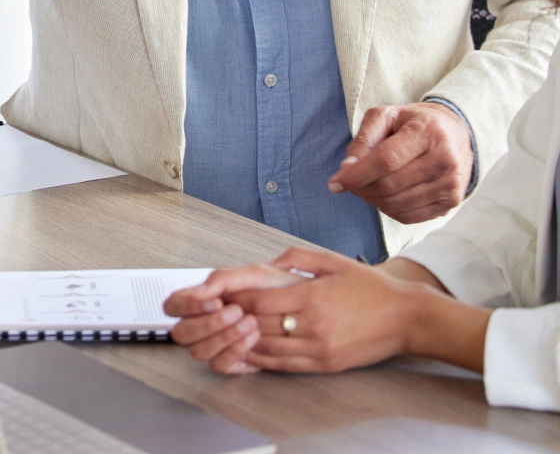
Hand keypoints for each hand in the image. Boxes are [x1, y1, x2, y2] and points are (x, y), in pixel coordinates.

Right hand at [166, 263, 306, 372]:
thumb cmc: (281, 287)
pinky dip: (235, 350)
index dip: (186, 305)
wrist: (310, 308)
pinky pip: (220, 365)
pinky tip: (252, 337)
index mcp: (202, 299)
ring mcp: (217, 344)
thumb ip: (221, 278)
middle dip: (207, 323)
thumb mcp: (253, 273)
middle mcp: (204, 323)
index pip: (172, 305)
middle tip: (235, 311)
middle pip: (180, 333)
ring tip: (250, 322)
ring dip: (223, 336)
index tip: (213, 300)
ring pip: (198, 352)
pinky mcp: (233, 361)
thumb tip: (198, 290)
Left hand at [223, 248, 487, 375]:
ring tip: (228, 332)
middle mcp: (312, 325)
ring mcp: (319, 349)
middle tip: (218, 312)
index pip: (259, 302)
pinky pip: (286, 366)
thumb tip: (267, 263)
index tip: (223, 293)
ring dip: (245, 341)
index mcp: (311, 296)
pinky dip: (264, 360)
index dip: (237, 298)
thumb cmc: (369, 285)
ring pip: (269, 349)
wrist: (406, 317)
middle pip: (259, 326)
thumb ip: (295, 258)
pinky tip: (251, 352)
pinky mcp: (326, 365)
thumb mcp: (331, 261)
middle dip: (235, 319)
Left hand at [326, 102, 472, 223]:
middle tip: (351, 182)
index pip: (386, 160)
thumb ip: (364, 139)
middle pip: (390, 185)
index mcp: (426, 132)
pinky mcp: (451, 202)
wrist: (456, 132)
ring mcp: (450, 184)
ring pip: (398, 204)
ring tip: (367, 186)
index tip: (335, 183)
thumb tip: (347, 168)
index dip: (357, 174)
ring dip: (373, 200)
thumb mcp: (386, 116)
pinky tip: (385, 195)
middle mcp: (444, 160)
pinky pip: (410, 217)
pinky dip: (389, 210)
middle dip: (362, 187)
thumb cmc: (414, 122)